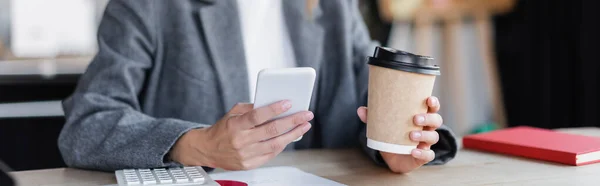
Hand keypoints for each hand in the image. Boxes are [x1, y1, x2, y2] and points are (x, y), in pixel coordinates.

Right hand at [170, 100, 312, 169]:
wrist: (207, 149)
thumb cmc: (223, 129)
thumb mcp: (232, 113)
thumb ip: (251, 108)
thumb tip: (273, 104)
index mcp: (235, 125)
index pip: (257, 116)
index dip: (274, 109)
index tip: (289, 103)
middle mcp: (241, 140)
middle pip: (271, 130)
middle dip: (292, 121)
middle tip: (306, 114)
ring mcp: (245, 154)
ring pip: (275, 144)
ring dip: (293, 134)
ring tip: (304, 126)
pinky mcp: (249, 164)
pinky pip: (271, 154)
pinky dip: (282, 145)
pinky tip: (290, 137)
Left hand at [357, 96, 442, 173]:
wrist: (392, 158)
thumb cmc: (391, 136)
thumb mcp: (382, 126)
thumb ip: (373, 118)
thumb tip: (361, 109)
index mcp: (420, 118)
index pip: (432, 108)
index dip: (433, 103)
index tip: (429, 99)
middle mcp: (426, 129)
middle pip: (436, 121)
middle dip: (428, 118)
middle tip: (415, 118)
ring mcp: (426, 143)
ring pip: (434, 137)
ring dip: (424, 135)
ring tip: (411, 135)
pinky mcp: (423, 156)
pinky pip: (428, 155)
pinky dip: (422, 153)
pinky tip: (414, 151)